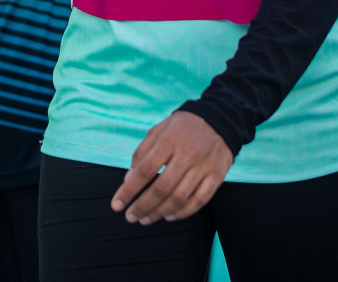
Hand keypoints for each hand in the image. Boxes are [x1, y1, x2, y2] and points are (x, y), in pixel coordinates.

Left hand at [111, 110, 232, 223]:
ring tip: (146, 219)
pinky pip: (200, 200)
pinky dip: (183, 212)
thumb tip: (128, 179)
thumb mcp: (159, 130)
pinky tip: (169, 216)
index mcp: (169, 141)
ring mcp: (204, 167)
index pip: (146, 170)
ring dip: (160, 212)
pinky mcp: (217, 176)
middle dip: (143, 206)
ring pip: (180, 197)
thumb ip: (142, 152)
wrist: (220, 119)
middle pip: (162, 188)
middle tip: (131, 217)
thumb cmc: (183, 126)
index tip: (117, 204)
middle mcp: (187, 155)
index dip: (129, 190)